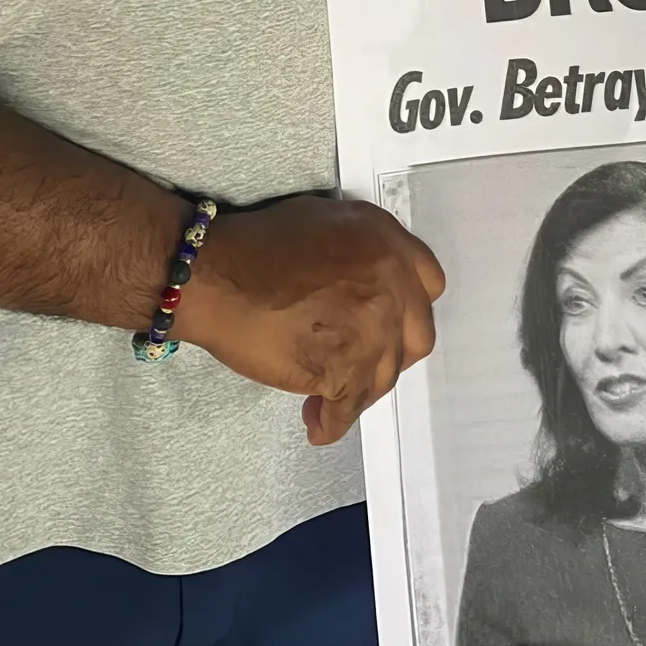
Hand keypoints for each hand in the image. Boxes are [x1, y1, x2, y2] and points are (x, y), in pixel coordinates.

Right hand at [172, 195, 444, 445]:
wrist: (216, 275)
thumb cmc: (259, 243)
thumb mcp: (328, 220)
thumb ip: (366, 250)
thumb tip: (370, 279)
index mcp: (387, 243)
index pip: (429, 285)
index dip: (408, 308)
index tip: (390, 320)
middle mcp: (390, 286)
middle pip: (416, 337)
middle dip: (391, 352)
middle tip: (361, 359)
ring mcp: (371, 331)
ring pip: (383, 377)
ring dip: (360, 388)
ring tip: (328, 393)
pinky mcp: (343, 371)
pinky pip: (348, 409)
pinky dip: (331, 422)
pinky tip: (317, 425)